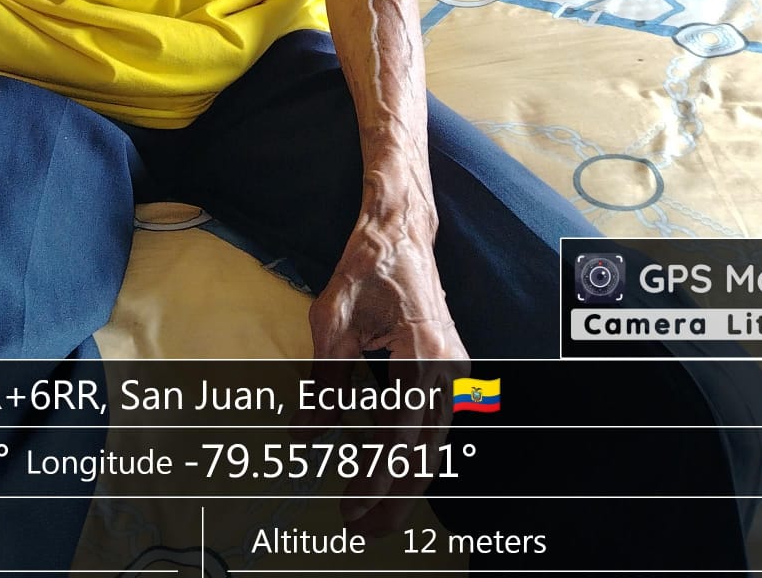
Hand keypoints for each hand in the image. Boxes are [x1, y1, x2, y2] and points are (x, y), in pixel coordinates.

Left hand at [309, 227, 465, 537]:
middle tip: (362, 528)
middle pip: (425, 450)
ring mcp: (455, 368)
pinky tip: (390, 472)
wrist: (400, 232)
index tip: (350, 505)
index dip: (374, 475)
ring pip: (433, 443)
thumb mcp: (333, 322)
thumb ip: (324, 384)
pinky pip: (433, 422)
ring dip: (404, 480)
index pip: (398, 433)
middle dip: (394, 495)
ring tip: (374, 512)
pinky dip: (412, 452)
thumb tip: (306, 436)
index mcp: (423, 353)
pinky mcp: (450, 367)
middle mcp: (448, 366)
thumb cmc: (368, 267)